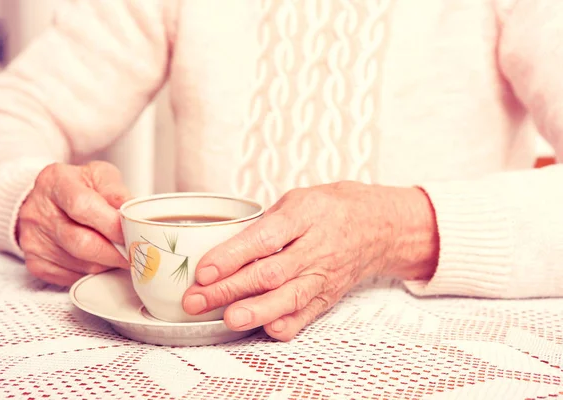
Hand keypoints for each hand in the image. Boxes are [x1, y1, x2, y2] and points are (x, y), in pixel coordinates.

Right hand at [17, 161, 131, 285]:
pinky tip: (99, 259)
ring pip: (82, 264)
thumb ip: (118, 193)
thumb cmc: (78, 187)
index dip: (112, 224)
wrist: (46, 200)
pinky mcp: (35, 263)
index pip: (83, 206)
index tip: (132, 233)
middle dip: (115, 252)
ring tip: (118, 253)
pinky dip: (93, 272)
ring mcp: (33, 240)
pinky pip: (73, 277)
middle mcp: (38, 211)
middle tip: (135, 252)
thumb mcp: (100, 176)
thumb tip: (135, 215)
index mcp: (55, 181)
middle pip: (81, 242)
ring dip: (107, 263)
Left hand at [182, 181, 438, 340]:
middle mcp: (316, 248)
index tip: (204, 270)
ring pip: (288, 298)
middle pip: (269, 273)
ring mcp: (324, 275)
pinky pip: (307, 315)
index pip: (263, 239)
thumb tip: (222, 248)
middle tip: (197, 299)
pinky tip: (264, 328)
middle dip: (229, 289)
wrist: (378, 226)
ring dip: (254, 311)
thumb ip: (264, 223)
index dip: (231, 256)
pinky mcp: (329, 295)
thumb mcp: (297, 200)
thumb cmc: (331, 208)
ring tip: (227, 319)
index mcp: (305, 215)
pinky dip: (286, 325)